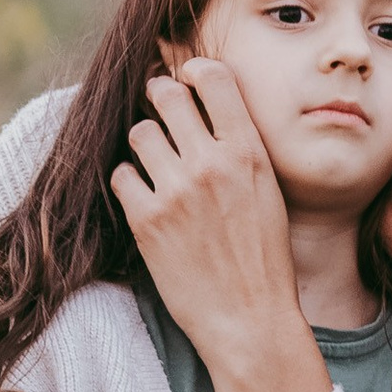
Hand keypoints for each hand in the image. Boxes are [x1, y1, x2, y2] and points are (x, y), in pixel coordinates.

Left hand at [108, 59, 331, 391]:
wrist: (250, 320)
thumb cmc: (264, 259)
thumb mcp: (269, 192)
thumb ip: (241, 148)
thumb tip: (208, 107)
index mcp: (250, 152)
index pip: (213, 77)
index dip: (194, 71)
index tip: (188, 81)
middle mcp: (212, 162)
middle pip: (167, 94)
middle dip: (160, 97)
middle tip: (161, 111)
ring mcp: (176, 190)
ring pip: (140, 132)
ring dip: (145, 144)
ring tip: (156, 165)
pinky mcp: (147, 219)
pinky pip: (121, 175)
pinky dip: (130, 183)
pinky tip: (146, 199)